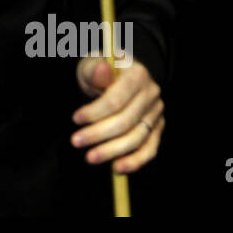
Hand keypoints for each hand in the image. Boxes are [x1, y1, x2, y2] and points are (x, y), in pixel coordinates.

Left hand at [69, 56, 164, 173]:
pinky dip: (135, 161)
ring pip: (137, 137)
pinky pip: (150, 149)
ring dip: (112, 151)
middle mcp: (152, 93)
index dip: (95, 112)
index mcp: (138, 74)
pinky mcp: (157, 127)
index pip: (116, 100)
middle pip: (126, 121)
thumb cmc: (99, 71)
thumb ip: (95, 69)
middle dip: (98, 134)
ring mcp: (156, 112)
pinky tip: (117, 168)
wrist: (116, 76)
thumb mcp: (91, 64)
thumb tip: (102, 69)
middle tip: (76, 142)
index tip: (76, 119)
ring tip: (90, 157)